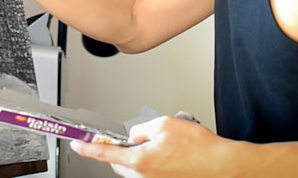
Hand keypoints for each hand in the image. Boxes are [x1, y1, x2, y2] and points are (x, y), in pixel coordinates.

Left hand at [71, 116, 229, 177]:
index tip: (77, 145)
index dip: (87, 149)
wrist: (220, 165)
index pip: (105, 154)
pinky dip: (149, 162)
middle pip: (118, 163)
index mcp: (140, 161)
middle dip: (120, 150)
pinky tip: (166, 155)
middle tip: (134, 138)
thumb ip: (141, 129)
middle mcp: (144, 176)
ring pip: (133, 168)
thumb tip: (132, 136)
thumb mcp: (164, 125)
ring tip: (160, 146)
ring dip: (137, 157)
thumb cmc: (198, 146)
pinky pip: (146, 173)